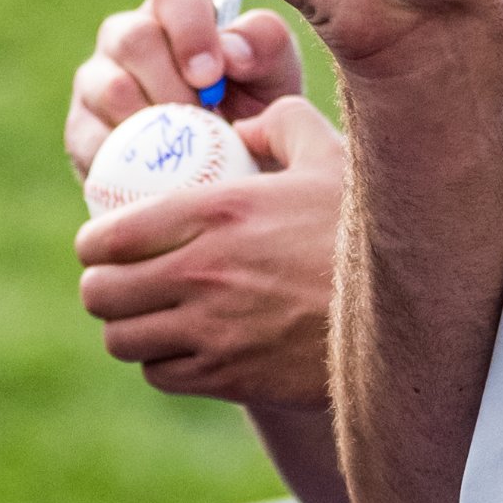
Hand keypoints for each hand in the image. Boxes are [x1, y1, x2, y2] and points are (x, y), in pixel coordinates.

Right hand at [67, 0, 305, 173]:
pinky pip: (92, 140)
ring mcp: (98, 80)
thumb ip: (265, 48)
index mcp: (178, 12)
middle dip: (173, 85)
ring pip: (111, 88)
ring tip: (189, 156)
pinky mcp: (81, 129)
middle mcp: (130, 36)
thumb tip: (231, 51)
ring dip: (154, 126)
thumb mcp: (277, 82)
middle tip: (205, 124)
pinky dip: (129, 163)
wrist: (227, 184)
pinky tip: (160, 179)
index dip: (191, 28)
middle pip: (133, 37)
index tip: (213, 77)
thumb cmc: (257, 119)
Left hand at [72, 96, 346, 409]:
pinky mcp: (229, 377)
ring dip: (127, 328)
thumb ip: (280, 125)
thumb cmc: (363, 231)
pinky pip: (160, 374)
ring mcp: (212, 331)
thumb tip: (242, 124)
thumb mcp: (330, 158)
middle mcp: (203, 273)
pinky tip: (181, 346)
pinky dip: (161, 362)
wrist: (408, 313)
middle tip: (118, 281)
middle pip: (102, 293)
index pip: (111, 235)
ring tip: (144, 317)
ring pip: (122, 339)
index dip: (94, 243)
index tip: (101, 244)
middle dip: (102, 286)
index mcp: (217, 212)